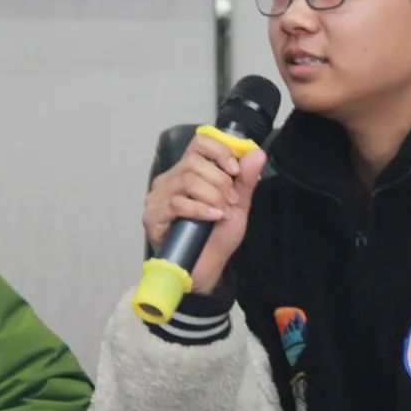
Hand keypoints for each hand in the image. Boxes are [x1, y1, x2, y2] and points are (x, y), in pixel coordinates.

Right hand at [142, 134, 266, 293]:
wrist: (206, 268)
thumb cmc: (218, 235)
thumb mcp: (238, 205)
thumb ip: (246, 179)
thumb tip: (257, 152)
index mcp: (190, 171)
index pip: (199, 142)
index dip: (219, 151)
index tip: (235, 170)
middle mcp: (171, 179)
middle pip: (193, 162)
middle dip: (220, 181)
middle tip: (232, 201)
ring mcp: (158, 197)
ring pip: (186, 180)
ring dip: (212, 195)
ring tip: (223, 211)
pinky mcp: (153, 216)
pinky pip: (176, 203)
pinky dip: (200, 209)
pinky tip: (213, 217)